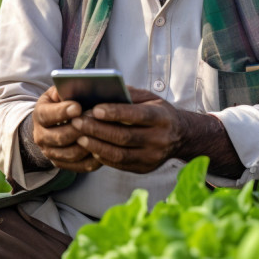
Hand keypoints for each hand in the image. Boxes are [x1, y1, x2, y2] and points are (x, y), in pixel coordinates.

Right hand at [31, 86, 102, 172]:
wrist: (53, 123)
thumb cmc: (63, 102)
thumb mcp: (61, 92)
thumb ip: (68, 90)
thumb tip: (85, 87)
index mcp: (40, 115)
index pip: (47, 115)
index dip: (62, 112)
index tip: (78, 107)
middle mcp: (40, 136)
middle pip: (60, 137)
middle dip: (80, 130)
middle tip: (97, 122)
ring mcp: (50, 152)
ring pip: (71, 154)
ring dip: (89, 145)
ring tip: (104, 135)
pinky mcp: (62, 164)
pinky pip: (79, 166)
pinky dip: (93, 159)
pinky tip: (106, 149)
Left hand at [70, 87, 185, 173]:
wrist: (180, 137)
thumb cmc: (160, 113)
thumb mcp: (150, 98)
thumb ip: (130, 94)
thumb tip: (104, 90)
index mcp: (162, 118)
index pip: (137, 115)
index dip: (115, 113)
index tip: (94, 109)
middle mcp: (159, 139)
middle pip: (124, 136)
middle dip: (98, 129)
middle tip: (77, 122)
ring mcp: (152, 157)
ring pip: (119, 154)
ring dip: (96, 145)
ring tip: (79, 136)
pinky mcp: (144, 168)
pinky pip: (119, 164)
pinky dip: (103, 156)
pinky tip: (90, 147)